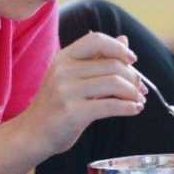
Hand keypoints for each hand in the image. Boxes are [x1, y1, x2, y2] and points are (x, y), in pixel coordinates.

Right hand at [19, 32, 146, 157]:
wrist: (33, 133)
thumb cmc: (56, 105)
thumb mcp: (71, 76)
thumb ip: (97, 58)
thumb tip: (124, 39)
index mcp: (63, 58)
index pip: (96, 40)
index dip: (118, 48)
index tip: (132, 60)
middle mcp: (63, 71)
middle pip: (111, 64)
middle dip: (133, 76)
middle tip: (140, 88)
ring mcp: (67, 91)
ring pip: (114, 83)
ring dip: (133, 93)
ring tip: (139, 100)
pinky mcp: (73, 113)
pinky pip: (110, 106)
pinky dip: (128, 107)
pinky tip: (134, 109)